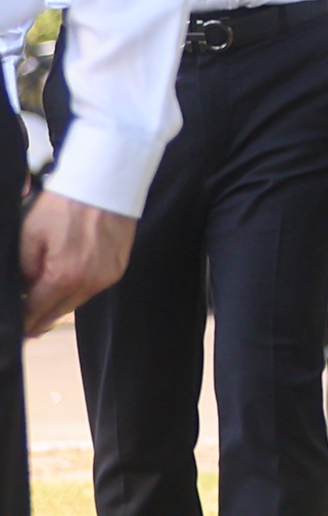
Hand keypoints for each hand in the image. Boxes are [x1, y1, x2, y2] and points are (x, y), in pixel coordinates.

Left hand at [20, 192, 132, 335]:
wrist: (104, 184)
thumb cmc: (66, 204)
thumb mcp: (29, 234)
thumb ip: (24, 268)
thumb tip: (26, 288)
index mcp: (64, 275)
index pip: (38, 309)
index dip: (26, 321)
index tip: (21, 331)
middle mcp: (90, 281)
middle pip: (60, 311)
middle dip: (42, 318)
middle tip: (31, 327)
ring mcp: (107, 276)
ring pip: (78, 301)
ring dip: (61, 303)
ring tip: (47, 304)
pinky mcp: (119, 268)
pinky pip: (94, 287)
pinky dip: (80, 288)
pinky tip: (69, 281)